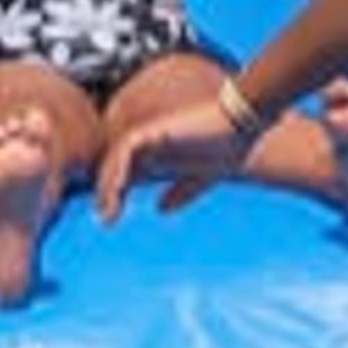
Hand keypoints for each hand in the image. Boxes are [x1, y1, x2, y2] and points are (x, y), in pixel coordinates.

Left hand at [95, 97, 258, 221]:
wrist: (242, 126)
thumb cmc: (226, 148)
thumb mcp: (198, 179)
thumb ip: (180, 192)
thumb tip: (160, 210)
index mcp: (158, 152)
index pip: (125, 173)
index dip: (113, 195)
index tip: (110, 219)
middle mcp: (150, 141)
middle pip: (115, 166)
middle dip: (105, 193)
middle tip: (105, 220)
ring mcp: (150, 134)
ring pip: (115, 158)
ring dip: (108, 185)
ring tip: (107, 212)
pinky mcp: (154, 129)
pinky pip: (126, 148)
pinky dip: (119, 168)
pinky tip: (118, 190)